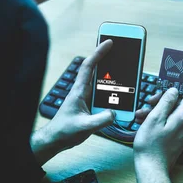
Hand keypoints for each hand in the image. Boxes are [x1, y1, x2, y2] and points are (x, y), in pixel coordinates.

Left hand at [31, 40, 115, 165]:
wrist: (56, 139)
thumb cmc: (64, 130)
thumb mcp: (84, 126)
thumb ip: (100, 120)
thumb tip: (114, 113)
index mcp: (79, 91)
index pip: (89, 67)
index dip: (99, 53)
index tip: (109, 42)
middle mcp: (83, 92)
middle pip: (98, 71)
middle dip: (109, 60)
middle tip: (122, 52)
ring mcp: (87, 99)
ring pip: (102, 85)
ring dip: (114, 80)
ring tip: (127, 73)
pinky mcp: (90, 107)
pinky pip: (104, 98)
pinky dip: (113, 96)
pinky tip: (122, 97)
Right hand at [133, 86, 182, 182]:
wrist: (151, 168)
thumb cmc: (151, 146)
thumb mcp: (155, 118)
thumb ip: (166, 102)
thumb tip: (174, 90)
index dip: (180, 88)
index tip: (167, 88)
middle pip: (178, 104)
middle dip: (162, 101)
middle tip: (148, 103)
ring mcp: (181, 133)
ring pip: (171, 115)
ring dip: (156, 112)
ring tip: (141, 116)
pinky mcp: (175, 140)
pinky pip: (169, 125)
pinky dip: (158, 121)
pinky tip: (145, 124)